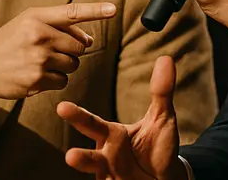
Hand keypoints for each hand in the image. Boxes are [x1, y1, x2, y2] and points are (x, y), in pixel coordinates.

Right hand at [0, 2, 115, 104]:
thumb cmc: (8, 42)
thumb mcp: (27, 24)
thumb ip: (58, 27)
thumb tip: (90, 40)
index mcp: (37, 17)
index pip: (72, 12)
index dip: (95, 10)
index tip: (113, 9)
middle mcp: (39, 35)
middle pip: (80, 46)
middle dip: (72, 51)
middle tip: (53, 51)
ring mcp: (38, 58)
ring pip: (73, 65)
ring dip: (64, 67)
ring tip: (41, 63)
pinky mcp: (37, 79)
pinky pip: (63, 81)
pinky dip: (55, 80)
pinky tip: (36, 75)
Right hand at [57, 56, 185, 179]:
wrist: (165, 177)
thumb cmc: (157, 145)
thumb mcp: (162, 117)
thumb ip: (161, 91)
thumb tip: (166, 59)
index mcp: (112, 135)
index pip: (92, 124)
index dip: (77, 116)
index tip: (61, 107)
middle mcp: (107, 156)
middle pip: (90, 157)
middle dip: (80, 158)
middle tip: (70, 156)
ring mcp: (112, 177)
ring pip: (98, 177)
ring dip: (93, 178)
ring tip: (84, 173)